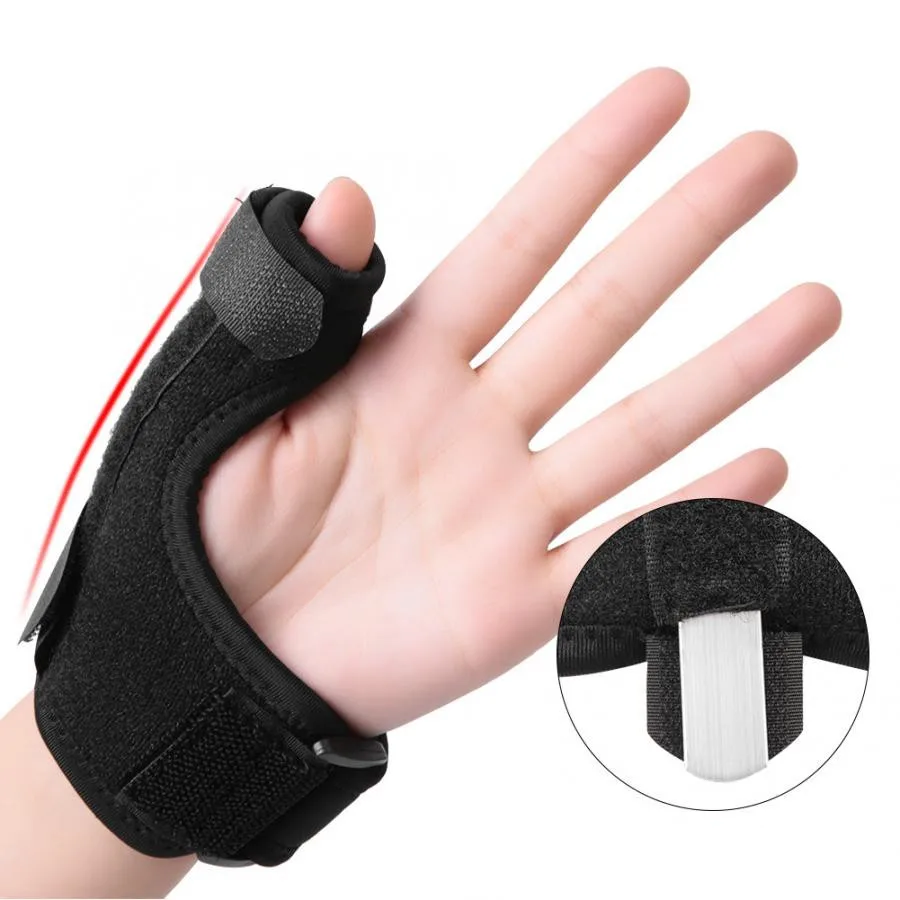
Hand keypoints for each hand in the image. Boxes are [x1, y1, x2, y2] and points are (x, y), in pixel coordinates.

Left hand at [201, 68, 838, 736]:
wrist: (207, 660)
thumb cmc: (201, 526)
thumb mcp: (227, 397)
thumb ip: (293, 301)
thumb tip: (343, 192)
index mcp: (404, 363)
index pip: (515, 244)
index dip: (586, 168)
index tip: (663, 97)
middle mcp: (474, 425)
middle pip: (599, 315)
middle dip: (684, 234)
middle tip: (767, 159)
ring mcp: (505, 514)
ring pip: (636, 432)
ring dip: (728, 370)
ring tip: (812, 306)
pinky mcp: (516, 604)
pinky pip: (618, 556)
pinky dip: (691, 519)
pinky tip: (762, 467)